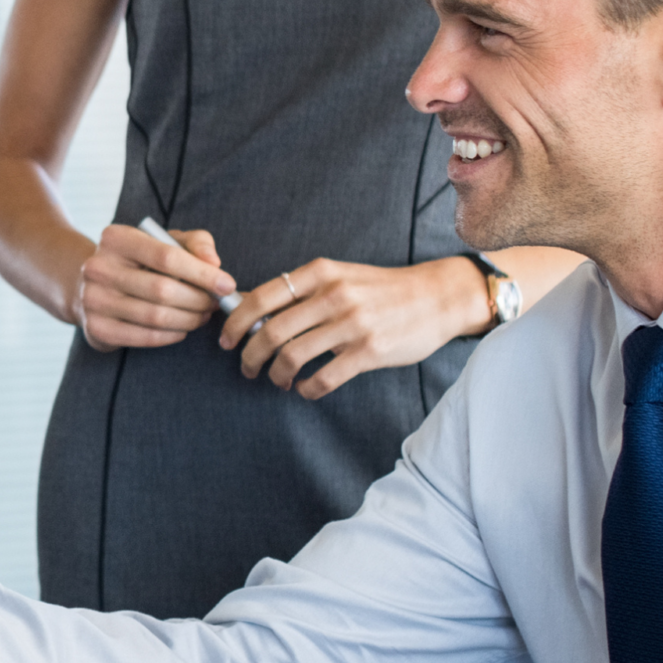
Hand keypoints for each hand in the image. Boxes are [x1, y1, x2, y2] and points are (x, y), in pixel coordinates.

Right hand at [77, 223, 234, 351]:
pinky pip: (144, 337)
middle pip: (162, 290)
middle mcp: (98, 268)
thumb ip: (194, 243)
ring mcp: (93, 300)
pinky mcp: (96, 328)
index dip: (202, 273)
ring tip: (202, 316)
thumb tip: (214, 263)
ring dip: (189, 320)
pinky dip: (171, 336)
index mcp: (116, 238)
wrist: (93, 286)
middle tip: (214, 304)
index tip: (227, 285)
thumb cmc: (140, 261)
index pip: (166, 256)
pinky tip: (181, 329)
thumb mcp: (164, 241)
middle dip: (198, 300)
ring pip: (155, 316)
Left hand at [222, 256, 487, 398]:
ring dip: (275, 375)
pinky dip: (306, 389)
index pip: (260, 297)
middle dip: (249, 356)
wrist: (437, 297)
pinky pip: (322, 378)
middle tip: (247, 368)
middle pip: (270, 332)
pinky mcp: (369, 352)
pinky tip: (304, 389)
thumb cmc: (381, 289)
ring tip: (277, 380)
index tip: (225, 340)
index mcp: (320, 274)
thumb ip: (302, 291)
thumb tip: (253, 309)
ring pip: (292, 357)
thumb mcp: (340, 276)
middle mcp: (333, 296)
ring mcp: (351, 325)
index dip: (235, 323)